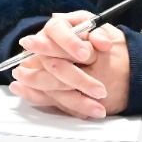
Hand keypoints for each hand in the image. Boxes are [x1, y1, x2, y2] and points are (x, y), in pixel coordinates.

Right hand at [9, 11, 129, 117]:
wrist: (100, 59)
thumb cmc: (96, 39)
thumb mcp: (100, 31)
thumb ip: (100, 34)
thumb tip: (103, 43)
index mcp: (57, 27)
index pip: (55, 30)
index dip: (68, 43)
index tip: (85, 55)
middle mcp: (43, 47)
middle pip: (52, 64)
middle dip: (78, 79)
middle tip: (100, 91)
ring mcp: (38, 68)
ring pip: (51, 87)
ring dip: (76, 100)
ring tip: (99, 109)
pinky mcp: (41, 86)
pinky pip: (47, 100)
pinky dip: (66, 107)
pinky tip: (86, 113)